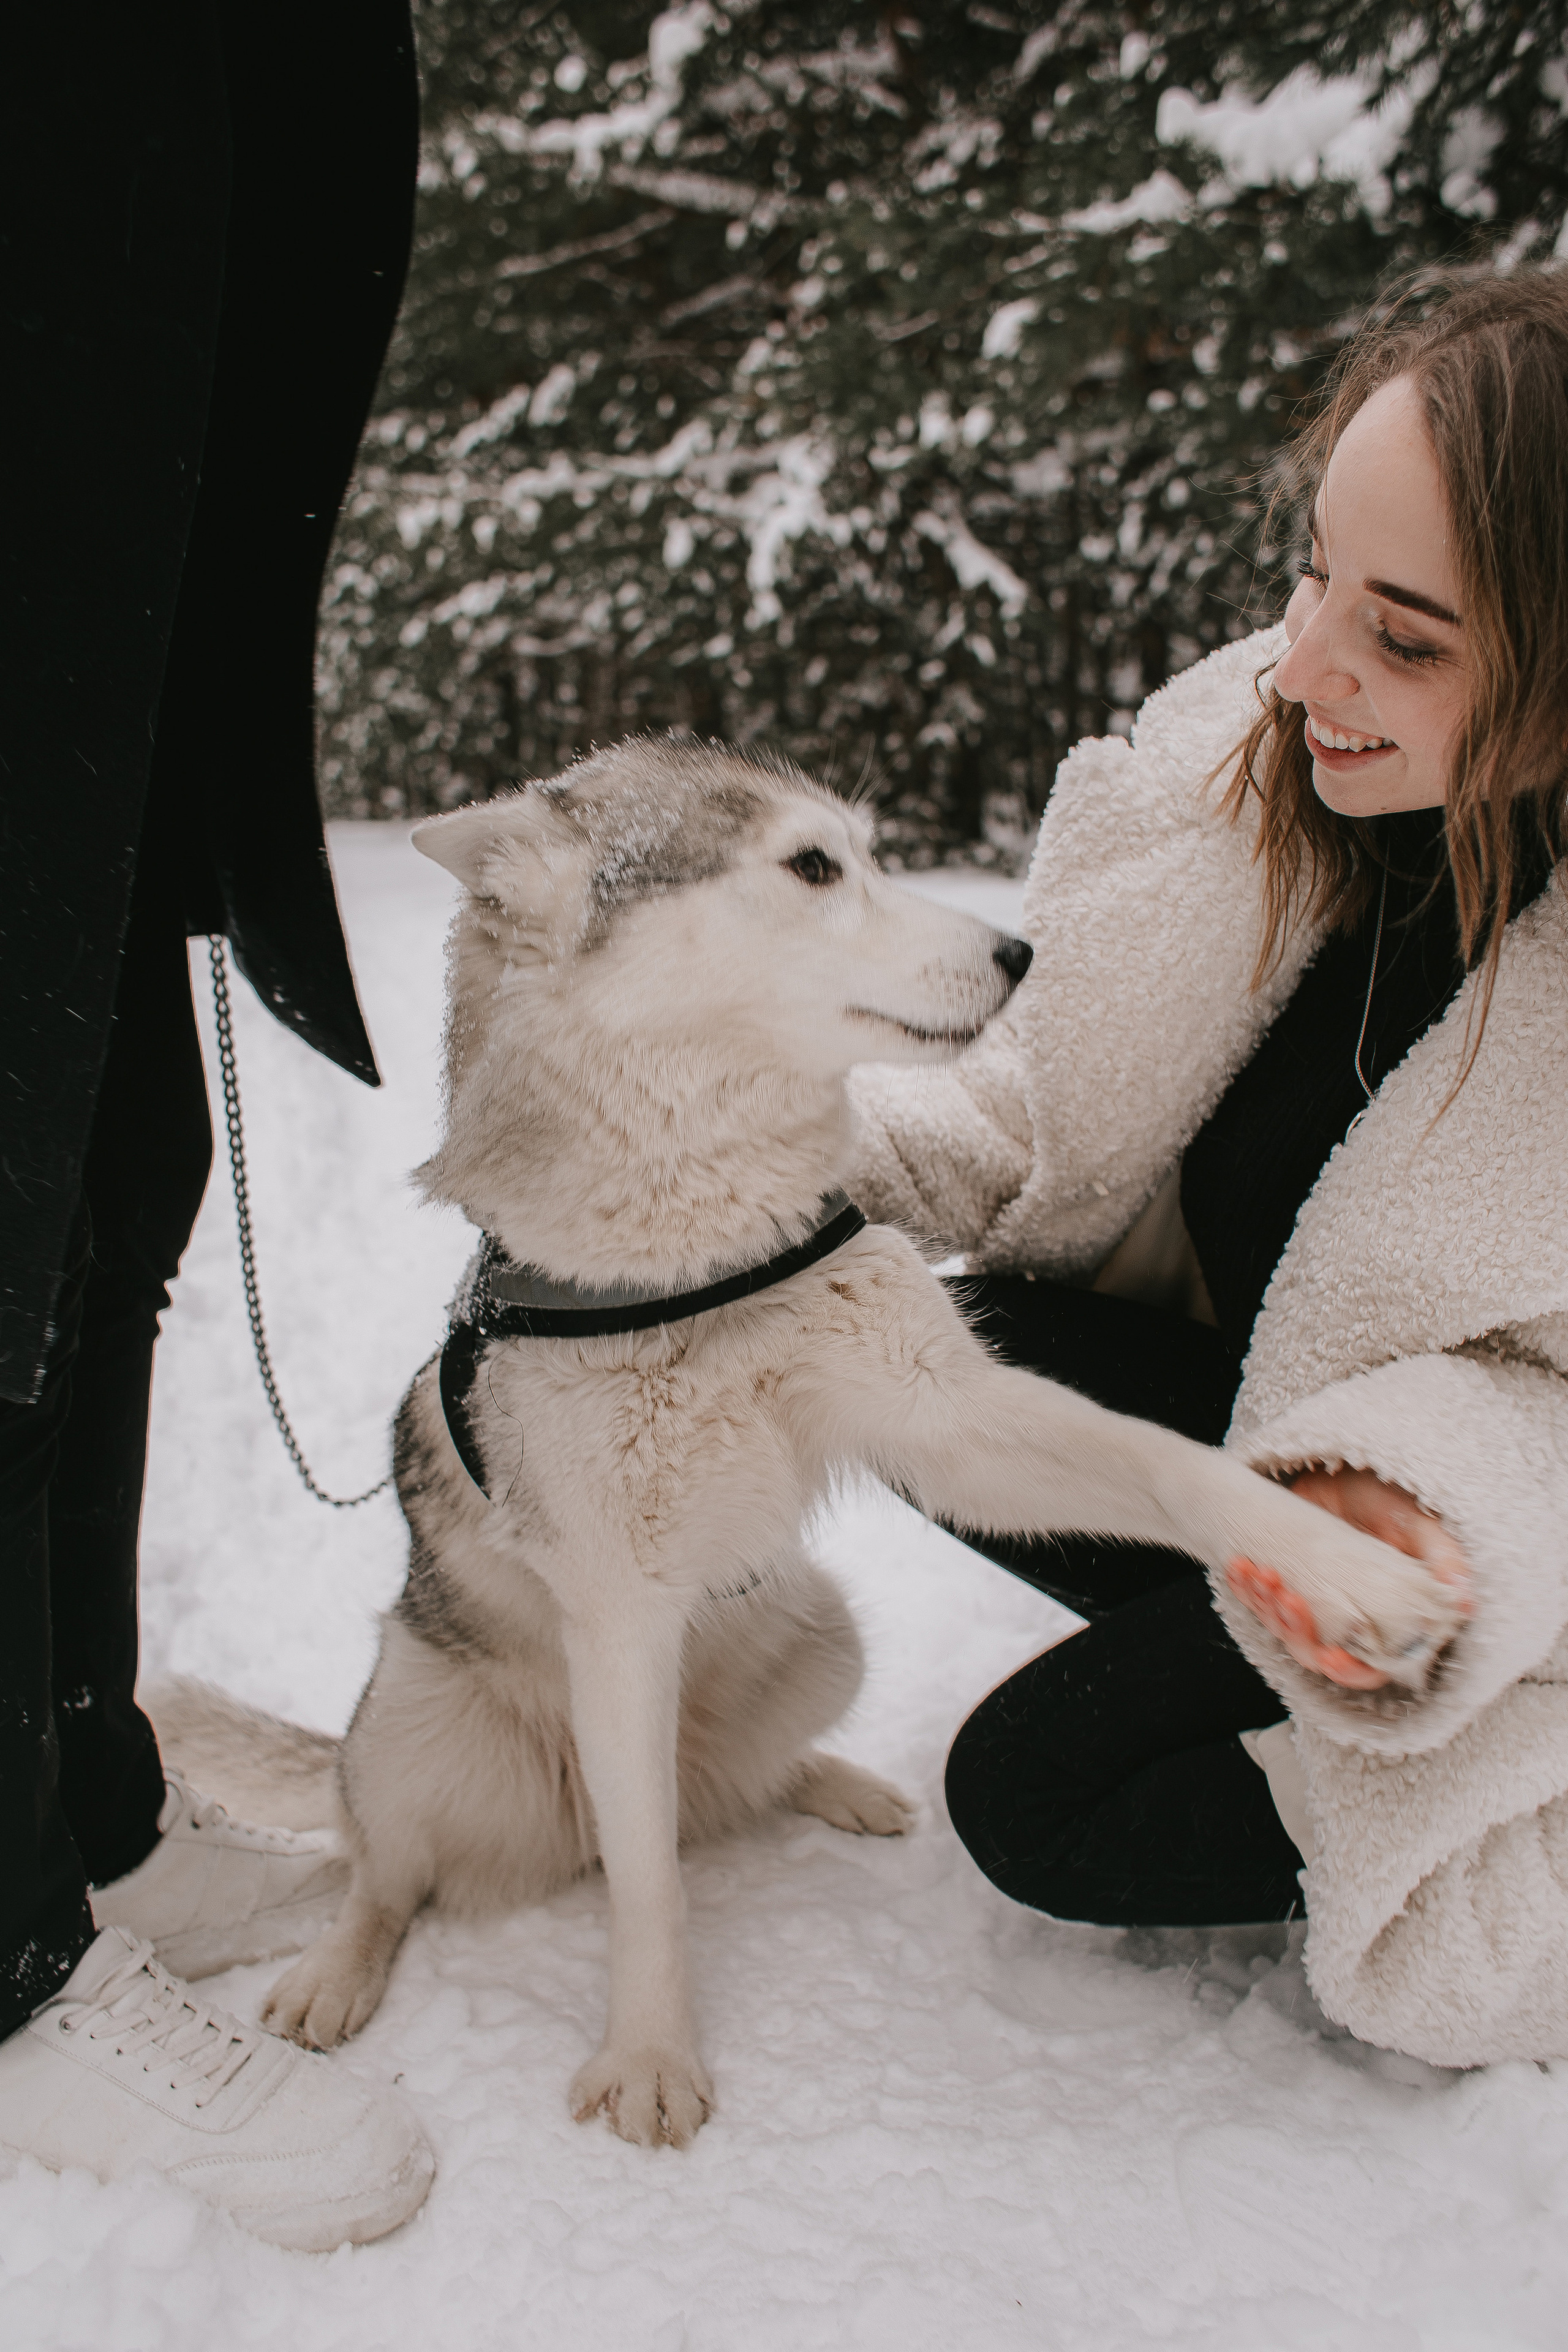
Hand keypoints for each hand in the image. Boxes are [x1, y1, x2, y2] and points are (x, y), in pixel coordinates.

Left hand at [1227, 1467, 1471, 1690]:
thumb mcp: (1418, 1525)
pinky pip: (1258, 1602)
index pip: (1369, 1669)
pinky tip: (1240, 1566)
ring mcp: (1312, 1606)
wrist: (1340, 1471)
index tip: (1331, 1655)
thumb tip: (1466, 1600)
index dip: (1350, 1671)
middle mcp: (1347, 1622)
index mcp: (1386, 1623)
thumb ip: (1443, 1559)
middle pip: (1315, 1654)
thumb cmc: (1388, 1500)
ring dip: (1268, 1608)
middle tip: (1286, 1596)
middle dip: (1295, 1631)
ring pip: (1282, 1630)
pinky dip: (1246, 1588)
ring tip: (1261, 1573)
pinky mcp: (1282, 1585)